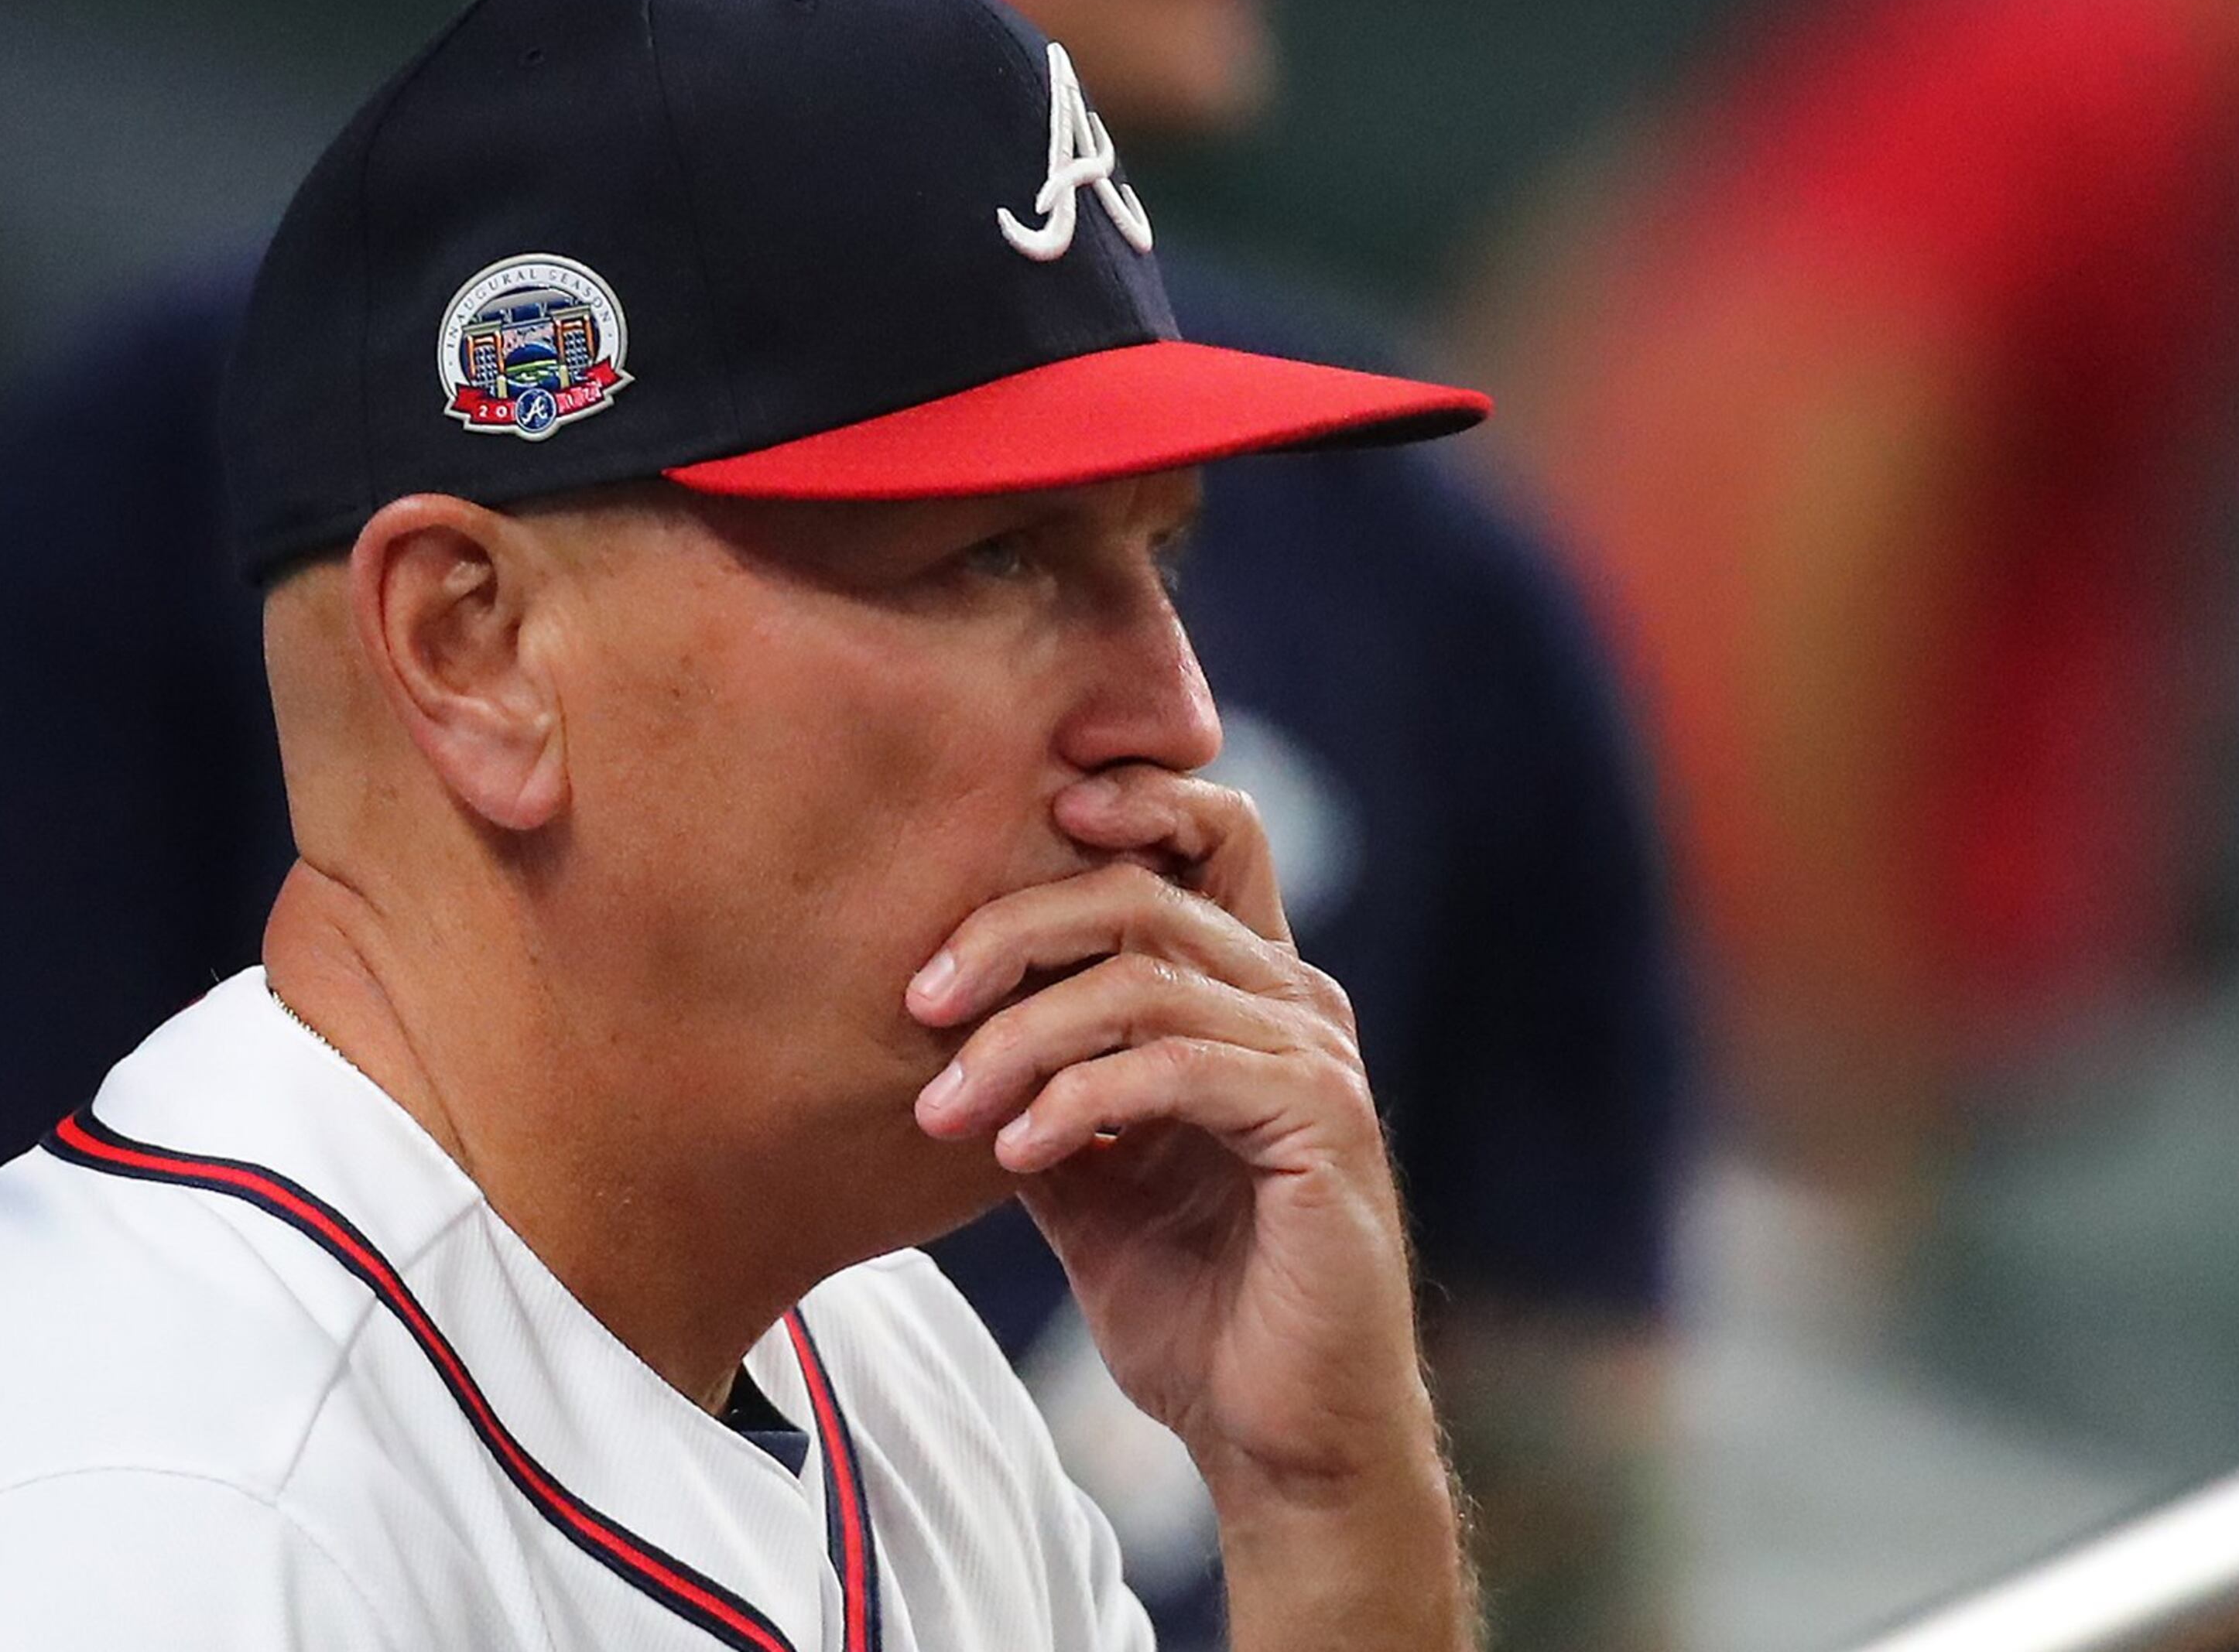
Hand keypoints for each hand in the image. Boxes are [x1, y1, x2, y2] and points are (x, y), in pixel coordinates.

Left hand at [908, 767, 1467, 1646]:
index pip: (1203, 838)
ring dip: (1024, 1035)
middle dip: (1010, 931)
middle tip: (917, 1003)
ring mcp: (1315, 1057)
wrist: (1279, 1438)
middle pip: (1144, 891)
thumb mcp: (1084, 1180)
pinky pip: (1179, 1065)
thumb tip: (934, 1029)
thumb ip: (1038, 1087)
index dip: (1121, 799)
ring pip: (1148, 976)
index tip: (999, 830)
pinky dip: (1080, 1095)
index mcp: (1249, 994)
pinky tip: (1016, 1150)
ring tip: (944, 1109)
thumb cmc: (1195, 1308)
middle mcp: (1295, 1001)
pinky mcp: (1321, 1124)